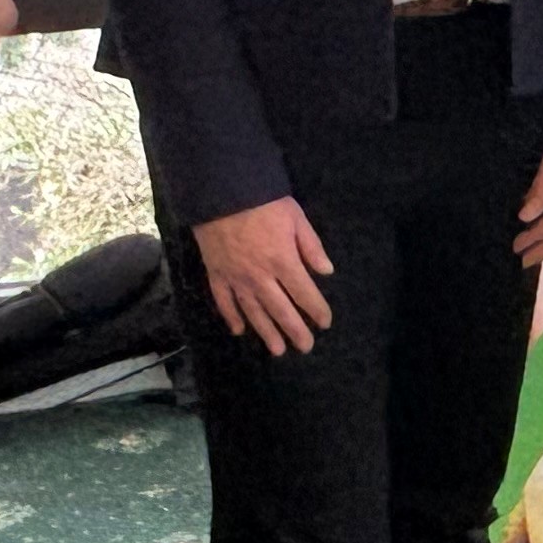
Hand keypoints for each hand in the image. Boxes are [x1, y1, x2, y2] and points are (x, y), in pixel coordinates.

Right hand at [193, 196, 335, 357]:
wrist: (221, 192)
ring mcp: (236, 278)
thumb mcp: (296, 218)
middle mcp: (260, 277)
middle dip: (295, 331)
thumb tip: (326, 272)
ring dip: (266, 332)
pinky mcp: (216, 274)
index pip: (304, 293)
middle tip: (305, 347)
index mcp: (283, 261)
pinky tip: (239, 330)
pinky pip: (224, 301)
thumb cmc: (263, 201)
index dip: (316, 310)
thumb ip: (311, 246)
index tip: (325, 323)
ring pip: (253, 312)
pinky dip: (231, 317)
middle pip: (280, 310)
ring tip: (277, 350)